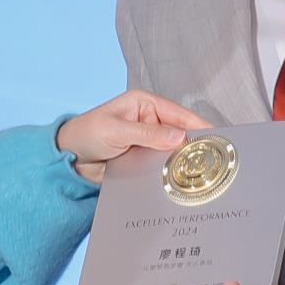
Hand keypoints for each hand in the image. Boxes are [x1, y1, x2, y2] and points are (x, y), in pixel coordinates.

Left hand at [56, 90, 209, 183]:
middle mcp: (149, 120)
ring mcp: (147, 141)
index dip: (198, 124)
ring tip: (203, 173)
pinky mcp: (143, 159)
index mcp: (143, 103)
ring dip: (183, 161)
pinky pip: (162, 165)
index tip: (216, 136)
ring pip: (173, 151)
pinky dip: (170, 172)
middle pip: (180, 133)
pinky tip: (181, 181)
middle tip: (214, 159)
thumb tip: (178, 136)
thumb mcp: (116, 131)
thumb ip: (148, 134)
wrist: (68, 160)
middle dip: (194, 145)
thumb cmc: (85, 134)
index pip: (178, 113)